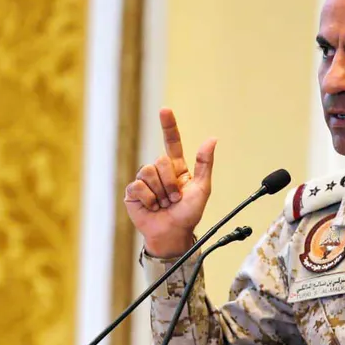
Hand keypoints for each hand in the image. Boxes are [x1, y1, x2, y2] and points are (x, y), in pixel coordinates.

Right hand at [124, 108, 216, 256]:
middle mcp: (160, 171)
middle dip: (171, 182)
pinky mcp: (133, 192)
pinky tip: (152, 207)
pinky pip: (139, 186)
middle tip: (175, 198)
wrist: (173, 233)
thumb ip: (205, 163)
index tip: (165, 110)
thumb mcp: (203, 188)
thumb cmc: (189, 213)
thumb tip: (212, 139)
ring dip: (161, 192)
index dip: (169, 126)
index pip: (172, 142)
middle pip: (161, 161)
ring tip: (165, 204)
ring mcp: (145, 181)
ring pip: (149, 172)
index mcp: (177, 168)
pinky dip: (149, 199)